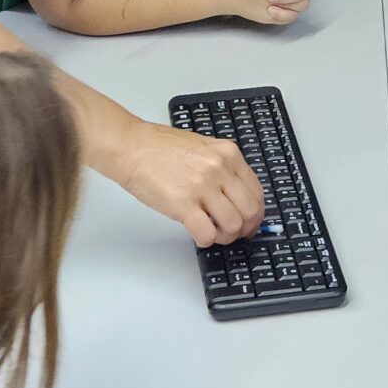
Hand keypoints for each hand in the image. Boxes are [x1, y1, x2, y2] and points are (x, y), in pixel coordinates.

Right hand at [109, 118, 266, 244]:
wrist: (130, 146)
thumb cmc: (159, 148)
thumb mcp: (203, 148)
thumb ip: (222, 168)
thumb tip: (236, 196)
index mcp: (228, 154)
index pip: (257, 191)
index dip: (256, 213)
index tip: (250, 222)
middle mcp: (220, 169)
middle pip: (250, 211)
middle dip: (245, 228)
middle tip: (234, 233)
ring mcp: (202, 187)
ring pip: (233, 225)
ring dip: (225, 236)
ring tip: (213, 233)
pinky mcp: (183, 204)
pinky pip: (208, 234)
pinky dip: (206, 240)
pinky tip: (198, 234)